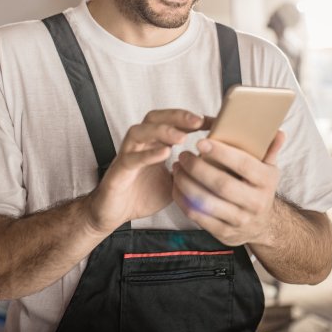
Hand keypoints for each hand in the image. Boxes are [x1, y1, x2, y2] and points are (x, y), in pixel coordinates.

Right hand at [86, 109, 206, 233]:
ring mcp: (128, 155)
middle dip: (177, 116)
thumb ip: (190, 170)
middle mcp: (140, 144)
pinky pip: (132, 158)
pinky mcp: (119, 171)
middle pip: (155, 118)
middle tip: (198, 121)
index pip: (172, 122)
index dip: (192, 119)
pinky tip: (164, 153)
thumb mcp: (175, 181)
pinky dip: (148, 154)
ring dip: (162, 131)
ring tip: (182, 137)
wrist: (115, 214)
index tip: (213, 121)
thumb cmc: (142, 194)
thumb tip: (216, 166)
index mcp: (154, 143)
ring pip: (141, 132)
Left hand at [171, 131, 285, 246]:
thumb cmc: (260, 188)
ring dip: (186, 184)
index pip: (243, 165)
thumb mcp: (269, 169)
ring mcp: (239, 221)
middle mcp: (255, 203)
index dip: (221, 153)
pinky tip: (177, 186)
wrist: (263, 225)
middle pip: (221, 185)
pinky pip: (198, 217)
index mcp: (266, 182)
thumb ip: (270, 149)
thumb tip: (278, 132)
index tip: (201, 142)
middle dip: (198, 168)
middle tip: (183, 155)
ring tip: (177, 169)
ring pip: (206, 203)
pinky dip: (183, 200)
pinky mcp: (223, 234)